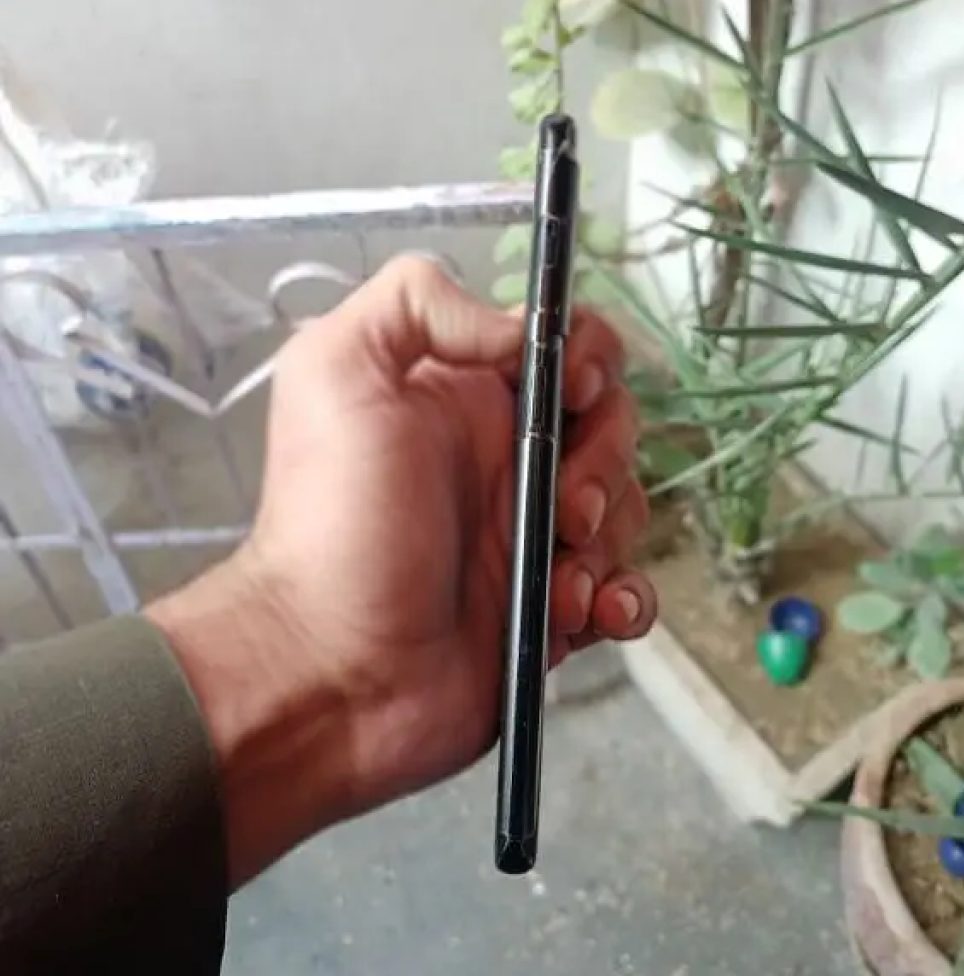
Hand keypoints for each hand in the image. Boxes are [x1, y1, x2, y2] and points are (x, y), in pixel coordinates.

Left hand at [149, 255, 654, 884]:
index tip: (571, 394)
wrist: (328, 673)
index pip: (563, 345)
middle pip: (610, 425)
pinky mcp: (550, 606)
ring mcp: (531, 535)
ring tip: (557, 578)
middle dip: (605, 460)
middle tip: (562, 506)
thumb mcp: (335, 372)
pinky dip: (624, 596)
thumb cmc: (329, 524)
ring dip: (609, 537)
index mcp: (464, 395)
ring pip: (623, 505)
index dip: (588, 359)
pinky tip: (585, 612)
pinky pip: (624, 586)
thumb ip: (414, 302)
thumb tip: (518, 324)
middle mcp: (504, 458)